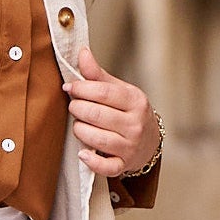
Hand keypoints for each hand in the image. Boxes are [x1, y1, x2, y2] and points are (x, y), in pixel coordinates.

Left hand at [64, 46, 159, 177]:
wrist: (150, 142)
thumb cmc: (129, 112)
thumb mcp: (119, 91)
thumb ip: (98, 75)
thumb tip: (82, 52)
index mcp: (135, 101)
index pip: (103, 92)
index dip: (81, 88)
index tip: (69, 87)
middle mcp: (135, 124)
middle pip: (97, 115)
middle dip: (78, 109)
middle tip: (73, 106)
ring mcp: (130, 146)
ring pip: (97, 138)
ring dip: (80, 130)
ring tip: (78, 125)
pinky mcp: (124, 164)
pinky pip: (106, 167)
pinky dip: (91, 161)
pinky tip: (83, 153)